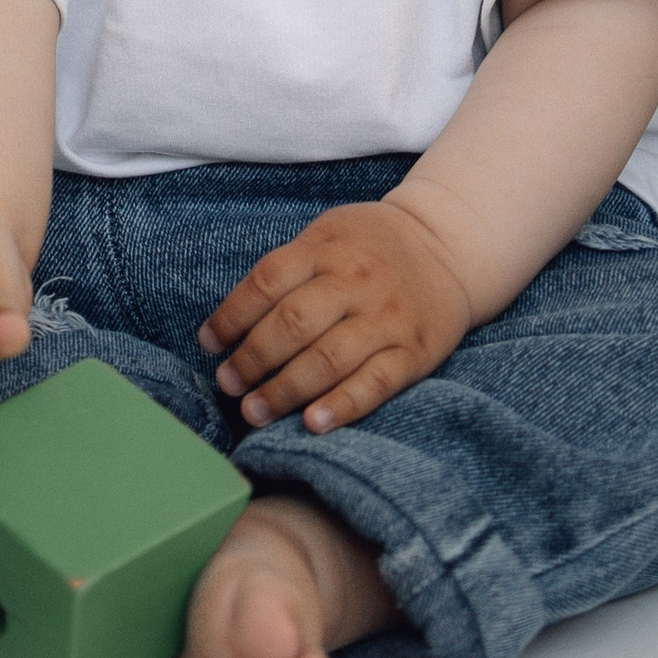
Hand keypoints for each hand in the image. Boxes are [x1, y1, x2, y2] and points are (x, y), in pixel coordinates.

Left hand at [201, 197, 473, 431]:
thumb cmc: (370, 246)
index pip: (268, 281)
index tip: (209, 343)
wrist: (448, 248)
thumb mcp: (328, 234)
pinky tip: (313, 424)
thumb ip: (289, 269)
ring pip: (330, 358)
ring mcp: (387, 318)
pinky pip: (376, 383)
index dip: (232, 315)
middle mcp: (356, 282)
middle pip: (294, 323)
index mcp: (327, 248)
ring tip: (254, 412)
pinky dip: (343, 405)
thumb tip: (233, 321)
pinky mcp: (414, 352)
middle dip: (253, 359)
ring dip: (286, 390)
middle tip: (228, 385)